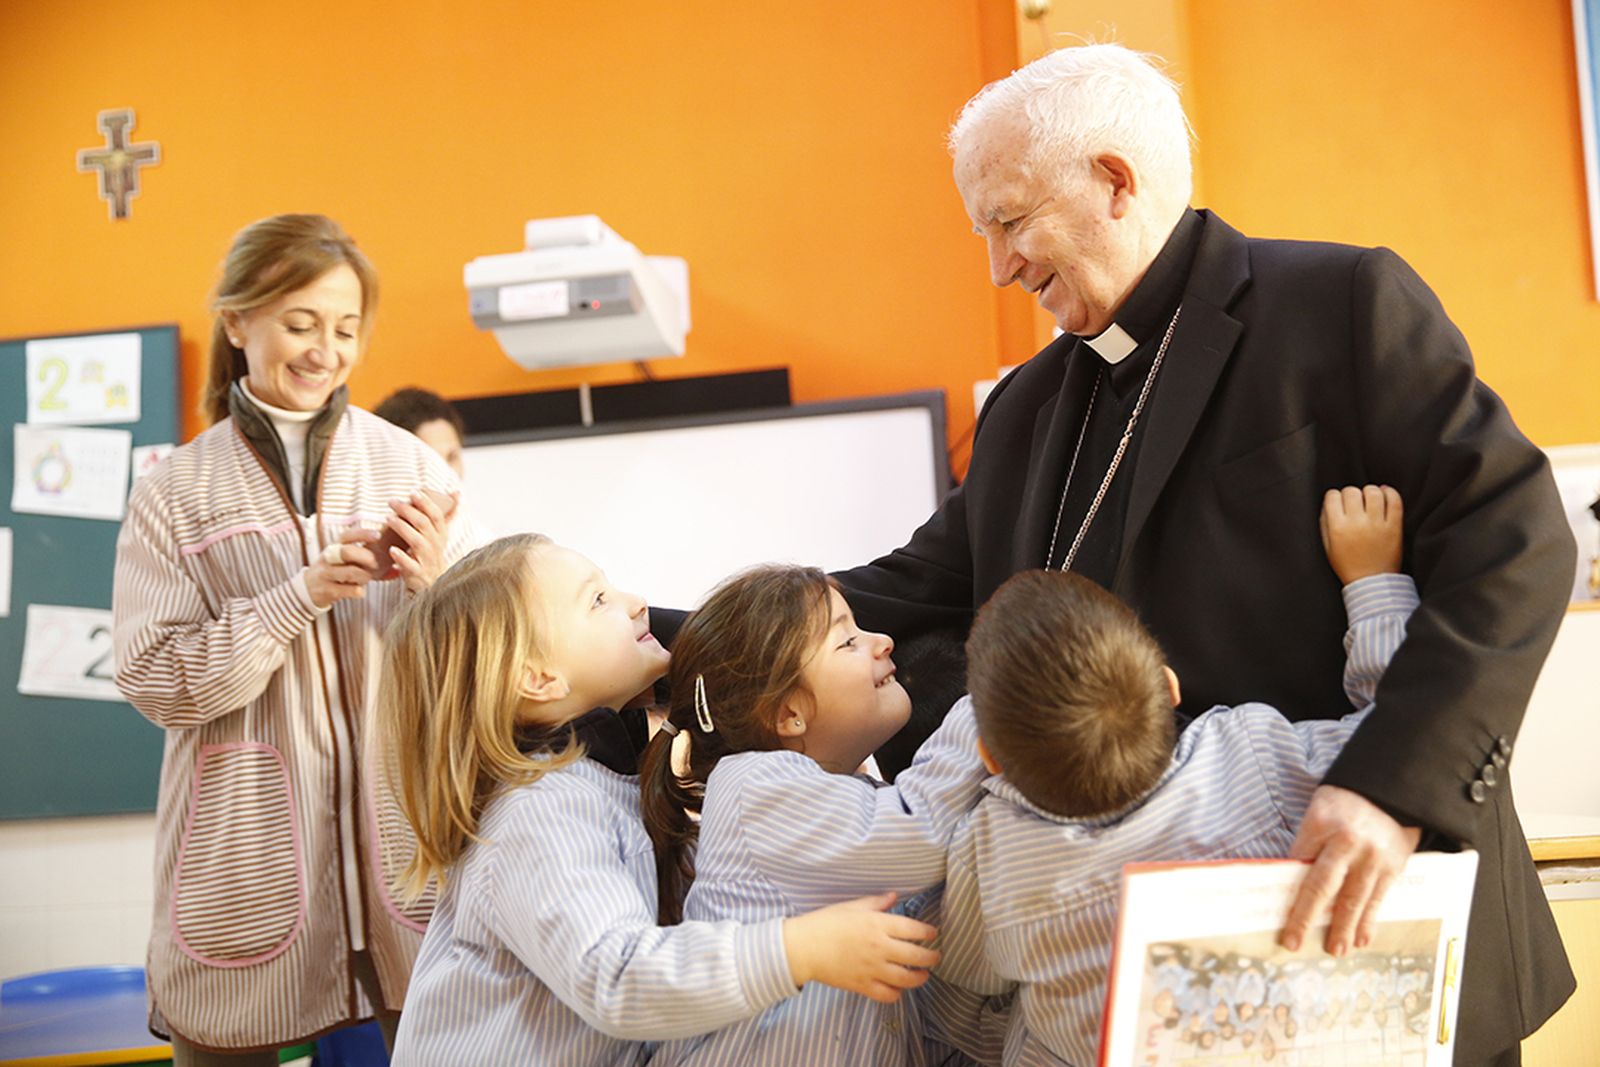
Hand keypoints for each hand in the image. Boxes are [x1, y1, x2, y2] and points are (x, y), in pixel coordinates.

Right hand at [304, 528, 381, 608]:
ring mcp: (326, 574)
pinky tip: (361, 591)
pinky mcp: (326, 590)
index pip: (347, 536)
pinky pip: (344, 590)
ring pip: (347, 572)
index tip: (378, 535)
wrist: (308, 589)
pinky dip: (356, 591)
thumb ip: (369, 561)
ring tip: (368, 578)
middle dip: (364, 556)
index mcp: (335, 547)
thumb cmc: (335, 571)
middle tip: (377, 563)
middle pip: (346, 552)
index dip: (362, 534)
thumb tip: (398, 565)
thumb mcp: (346, 561)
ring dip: (363, 576)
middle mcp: (329, 558)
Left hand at [377, 489, 457, 593]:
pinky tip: (392, 550)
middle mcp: (436, 546)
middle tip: (391, 502)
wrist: (433, 585)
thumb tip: (456, 492)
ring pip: (417, 542)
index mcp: (441, 535)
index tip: (413, 492)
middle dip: (408, 510)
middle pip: (424, 524)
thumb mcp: (440, 535)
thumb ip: (446, 514)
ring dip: (402, 528)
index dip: (426, 503)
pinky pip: (410, 565)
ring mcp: (427, 560)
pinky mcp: (418, 574)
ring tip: (388, 519)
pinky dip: (402, 557)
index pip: (436, 515)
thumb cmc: (431, 554)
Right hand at [781, 892, 938, 1002]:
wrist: (803, 947)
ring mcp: (872, 969)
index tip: (932, 933)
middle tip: (935, 956)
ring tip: (923, 975)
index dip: (927, 932)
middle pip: (916, 956)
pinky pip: (887, 995)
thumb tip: (894, 896)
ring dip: (919, 978)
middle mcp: (879, 948)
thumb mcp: (852, 907)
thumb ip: (876, 902)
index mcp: (877, 925)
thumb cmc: (825, 923)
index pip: (913, 929)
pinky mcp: (862, 985)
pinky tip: (898, 988)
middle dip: (931, 957)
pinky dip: (897, 994)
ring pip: (906, 978)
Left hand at [1281, 785, 1420, 955]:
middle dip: (1305, 917)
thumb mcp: (1319, 812)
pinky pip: (1377, 899)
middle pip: (1321, 885)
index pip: (1298, 862)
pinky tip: (1361, 938)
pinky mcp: (1392, 867)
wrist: (1392, 792)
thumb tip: (1293, 880)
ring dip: (1342, 928)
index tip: (1274, 913)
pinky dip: (1368, 921)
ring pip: (1353, 899)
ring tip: (1334, 950)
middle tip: (1294, 942)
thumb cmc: (1347, 803)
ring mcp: (1372, 857)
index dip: (1286, 890)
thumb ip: (1308, 843)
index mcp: (1321, 823)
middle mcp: (1347, 842)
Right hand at [1320, 485, 1402, 583]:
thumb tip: (1328, 504)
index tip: (1338, 503)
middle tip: (1354, 503)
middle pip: (1352, 491)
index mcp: (1338, 528)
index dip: (1334, 497)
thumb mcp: (1327, 547)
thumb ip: (1325, 523)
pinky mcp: (1394, 526)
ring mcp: (1377, 524)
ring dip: (1369, 491)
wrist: (1372, 582)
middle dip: (1351, 494)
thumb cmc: (1348, 565)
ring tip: (1369, 498)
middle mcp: (1357, 523)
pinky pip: (1394, 500)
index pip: (1333, 496)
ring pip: (1373, 492)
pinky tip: (1384, 494)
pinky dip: (1389, 492)